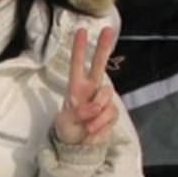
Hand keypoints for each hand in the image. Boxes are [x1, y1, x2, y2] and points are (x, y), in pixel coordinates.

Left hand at [53, 27, 118, 145]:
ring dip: (97, 113)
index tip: (81, 30)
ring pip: (106, 96)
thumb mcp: (66, 123)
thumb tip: (95, 107)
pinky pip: (111, 113)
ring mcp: (102, 99)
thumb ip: (79, 113)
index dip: (79, 48)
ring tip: (86, 126)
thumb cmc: (67, 129)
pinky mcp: (112, 111)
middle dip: (102, 47)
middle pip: (98, 64)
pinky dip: (102, 124)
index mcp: (75, 87)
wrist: (79, 147)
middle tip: (107, 30)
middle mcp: (91, 88)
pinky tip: (94, 130)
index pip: (77, 64)